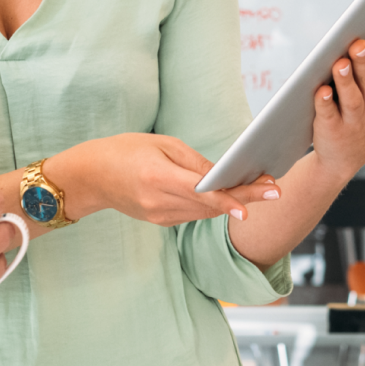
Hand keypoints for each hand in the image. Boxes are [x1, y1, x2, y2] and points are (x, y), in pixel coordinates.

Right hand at [52, 133, 279, 226]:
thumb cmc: (124, 150)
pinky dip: (212, 205)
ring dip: (233, 202)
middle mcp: (159, 203)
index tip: (256, 201)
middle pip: (210, 204)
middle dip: (244, 197)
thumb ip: (193, 162)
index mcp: (157, 178)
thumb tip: (223, 175)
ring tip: (261, 190)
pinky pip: (193, 214)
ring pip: (205, 212)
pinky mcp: (160, 221)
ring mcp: (159, 216)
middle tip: (274, 191)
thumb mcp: (160, 144)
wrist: (90, 177)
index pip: (202, 192)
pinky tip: (230, 196)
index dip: (231, 199)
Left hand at [310, 7, 364, 183]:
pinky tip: (321, 91)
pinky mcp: (333, 129)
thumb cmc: (360, 111)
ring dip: (346, 80)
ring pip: (352, 96)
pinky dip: (324, 103)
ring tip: (340, 63)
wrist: (345, 157)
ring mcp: (354, 117)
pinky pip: (328, 114)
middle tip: (360, 41)